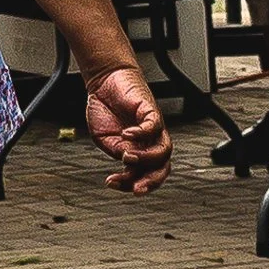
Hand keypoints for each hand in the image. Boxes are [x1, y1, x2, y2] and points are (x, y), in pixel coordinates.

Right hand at [85, 66, 170, 193]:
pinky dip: (141, 133)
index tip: (112, 184)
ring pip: (163, 151)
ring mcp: (153, 128)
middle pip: (162, 168)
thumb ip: (117, 151)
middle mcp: (149, 142)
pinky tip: (126, 134)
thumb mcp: (105, 138)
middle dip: (151, 181)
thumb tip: (128, 161)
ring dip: (146, 159)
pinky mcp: (151, 111)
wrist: (105, 81)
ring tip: (126, 157)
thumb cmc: (105, 108)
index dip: (129, 184)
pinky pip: (154, 127)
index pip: (143, 174)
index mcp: (138, 151)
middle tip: (136, 188)